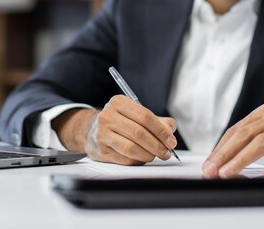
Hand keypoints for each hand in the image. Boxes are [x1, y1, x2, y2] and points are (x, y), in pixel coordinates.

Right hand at [53, 95, 176, 164]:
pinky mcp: (101, 150)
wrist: (92, 131)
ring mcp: (102, 133)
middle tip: (166, 152)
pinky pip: (125, 158)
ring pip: (131, 148)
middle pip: (139, 133)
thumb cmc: (121, 122)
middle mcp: (108, 116)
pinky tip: (142, 158)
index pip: (145, 116)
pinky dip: (138, 160)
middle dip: (157, 145)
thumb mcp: (136, 114)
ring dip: (148, 155)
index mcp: (119, 102)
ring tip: (155, 156)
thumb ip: (157, 121)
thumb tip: (170, 131)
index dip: (161, 130)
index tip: (171, 141)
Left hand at [202, 97, 263, 177]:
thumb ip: (257, 134)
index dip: (220, 148)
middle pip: (244, 135)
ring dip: (242, 159)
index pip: (236, 131)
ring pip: (262, 142)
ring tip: (229, 173)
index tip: (209, 164)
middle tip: (211, 171)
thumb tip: (233, 153)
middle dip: (225, 154)